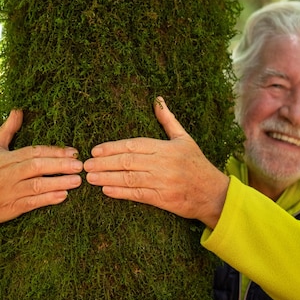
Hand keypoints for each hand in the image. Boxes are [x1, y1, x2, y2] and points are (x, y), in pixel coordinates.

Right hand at [0, 110, 82, 230]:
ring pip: (37, 185)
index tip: (73, 152)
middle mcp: (8, 173)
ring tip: (77, 181)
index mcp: (6, 158)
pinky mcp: (10, 208)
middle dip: (60, 165)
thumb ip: (7, 130)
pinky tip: (62, 196)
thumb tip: (18, 110)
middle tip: (80, 165)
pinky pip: (32, 203)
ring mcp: (9, 191)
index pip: (34, 152)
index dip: (54, 151)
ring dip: (58, 183)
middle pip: (37, 167)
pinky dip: (48, 199)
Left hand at [84, 97, 228, 228]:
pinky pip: (138, 195)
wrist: (213, 194)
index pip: (134, 145)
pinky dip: (121, 193)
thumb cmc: (196, 164)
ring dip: (108, 178)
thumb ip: (168, 121)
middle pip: (128, 161)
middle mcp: (163, 164)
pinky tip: (106, 191)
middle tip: (86, 165)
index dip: (113, 147)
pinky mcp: (163, 199)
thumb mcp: (185, 139)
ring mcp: (163, 182)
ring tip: (90, 178)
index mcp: (166, 147)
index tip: (95, 150)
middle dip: (105, 163)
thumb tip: (157, 100)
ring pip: (130, 178)